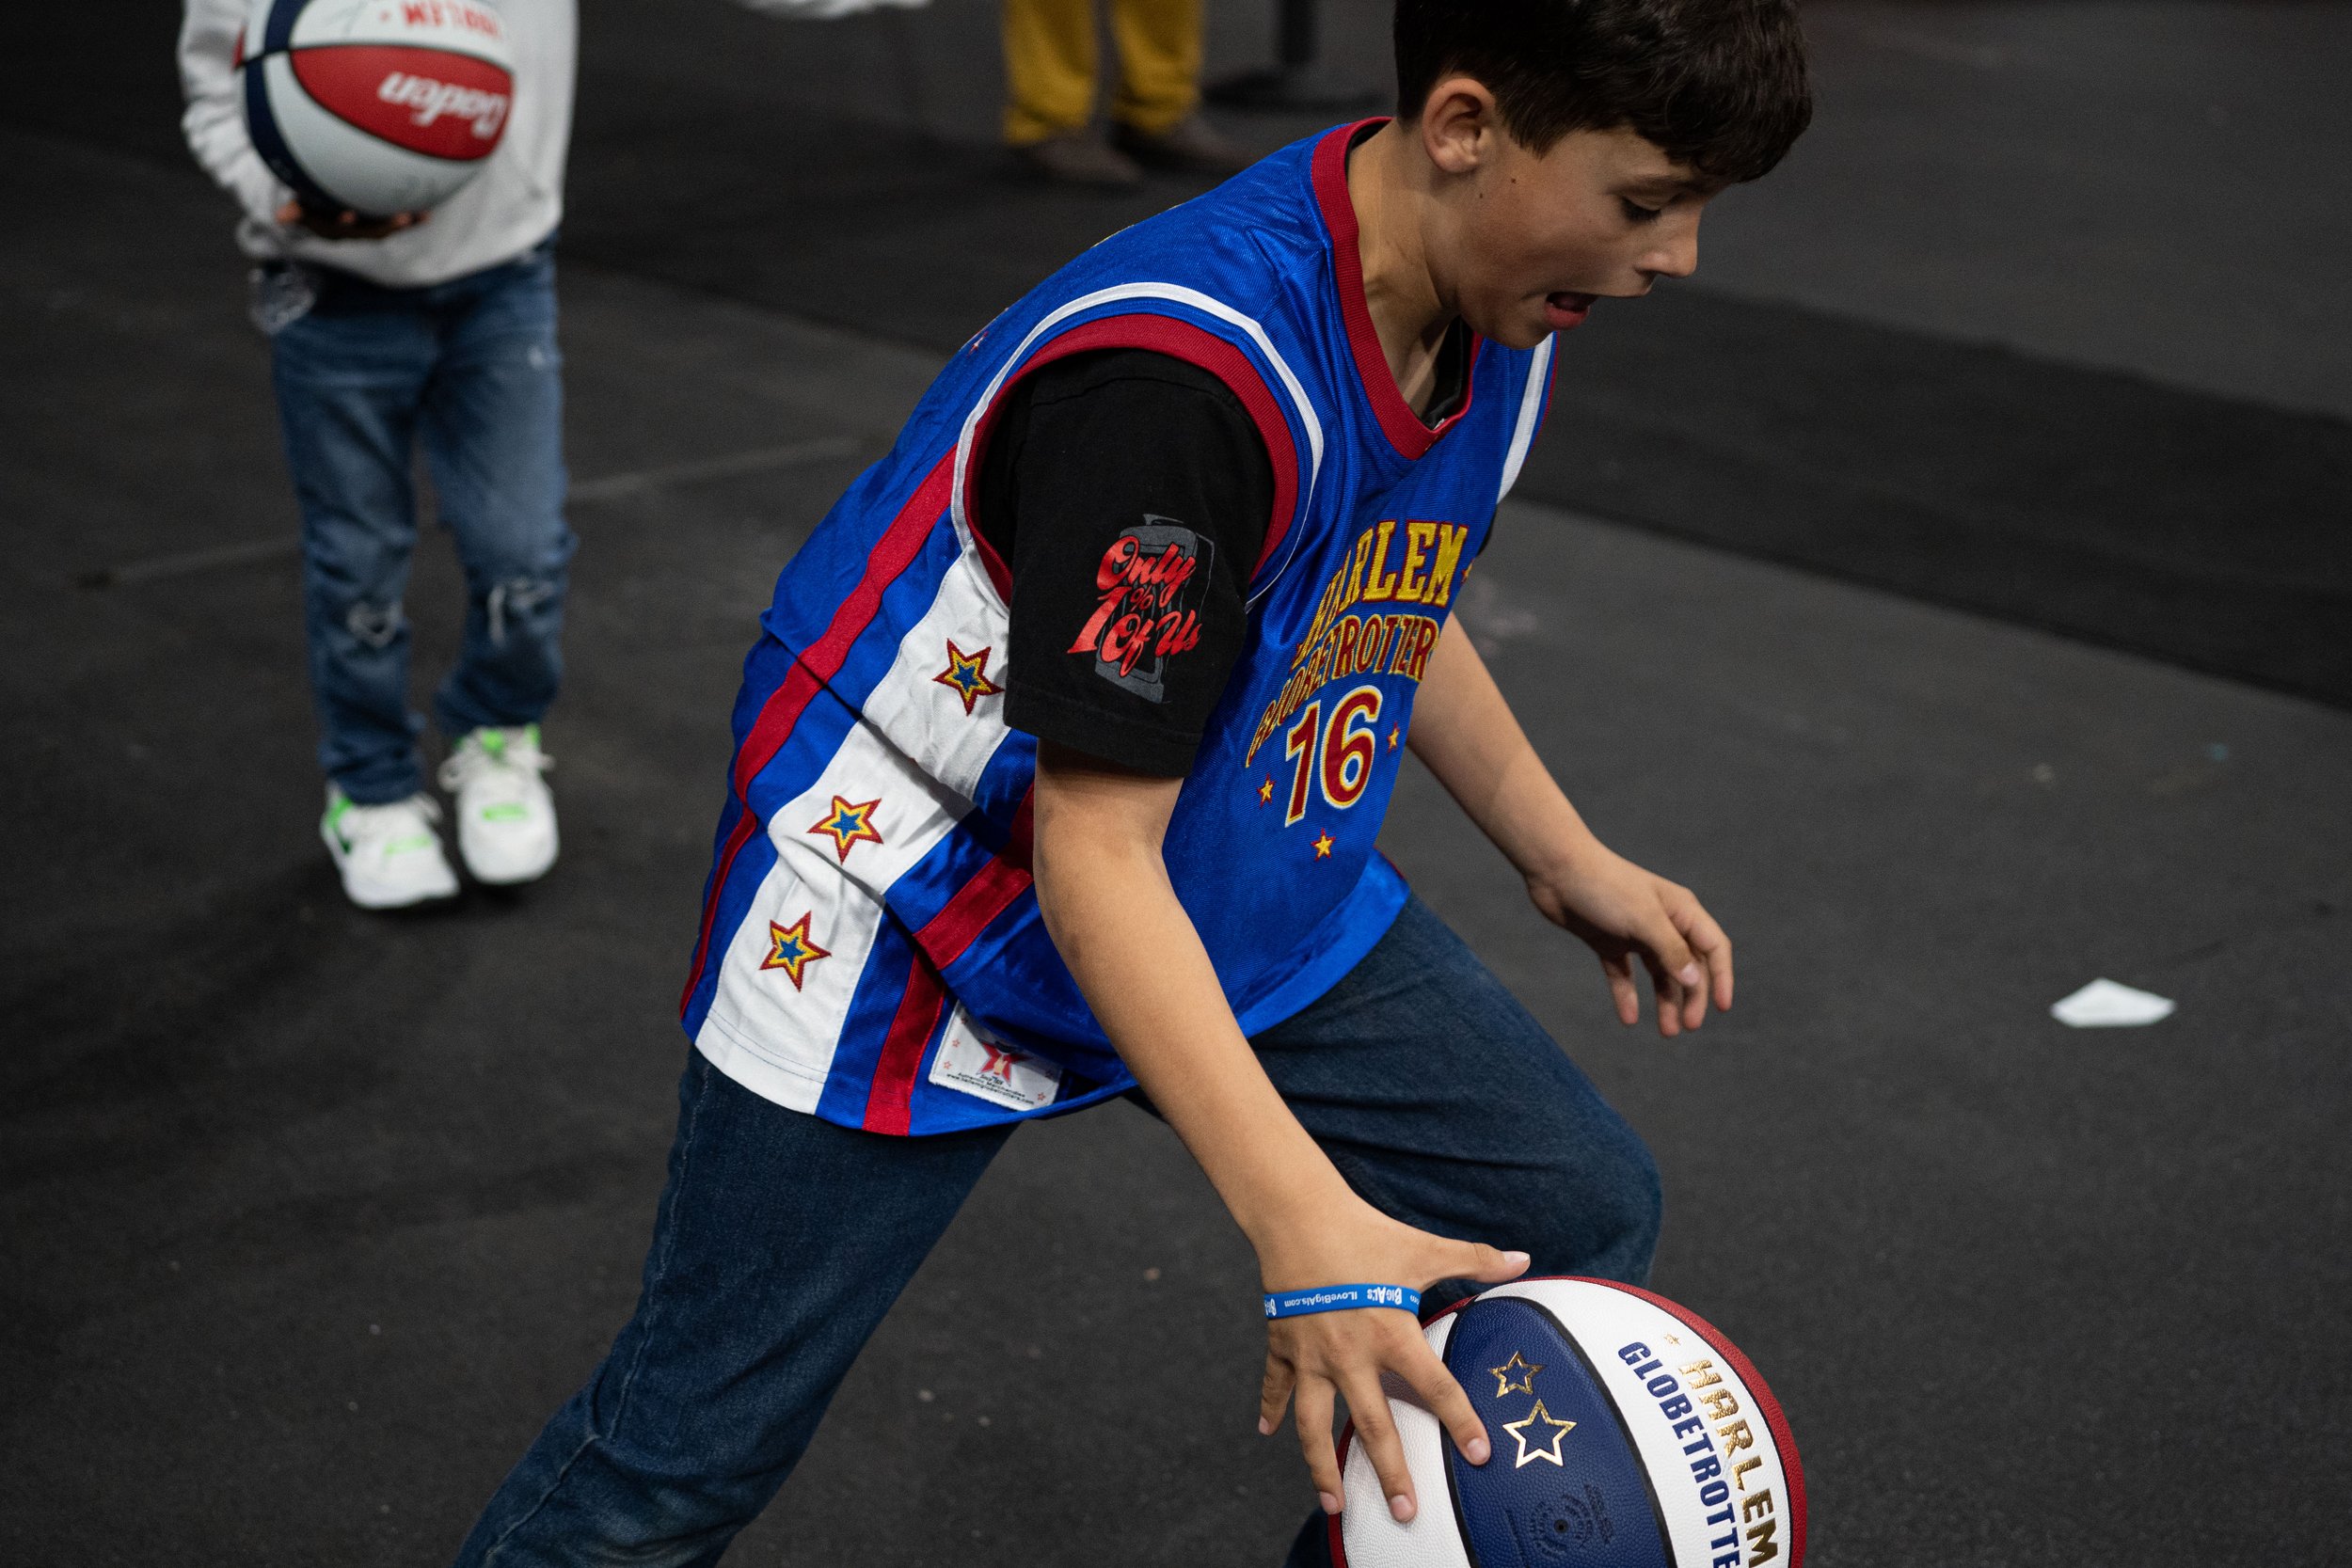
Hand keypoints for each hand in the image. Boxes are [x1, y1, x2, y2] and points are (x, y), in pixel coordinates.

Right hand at [275, 199, 426, 240]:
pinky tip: (427, 214)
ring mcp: (363, 229)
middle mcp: (346, 232)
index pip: (333, 227)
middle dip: (383, 224)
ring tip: (414, 215)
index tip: (349, 214)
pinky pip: (395, 223)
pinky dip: (411, 219)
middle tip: (401, 216)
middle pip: (365, 232)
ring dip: (399, 223)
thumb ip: (295, 210)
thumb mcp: (299, 201)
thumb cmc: (306, 196)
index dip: (342, 222)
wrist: (320, 205)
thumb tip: (281, 217)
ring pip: (381, 230)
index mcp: (326, 227)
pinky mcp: (379, 224)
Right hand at [1256, 1199, 1529, 1523]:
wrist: (1299, 1215)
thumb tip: (1522, 1258)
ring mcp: (1312, 1356)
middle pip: (1372, 1425)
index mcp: (1390, 1334)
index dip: (1460, 1421)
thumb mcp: (1423, 1248)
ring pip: (1314, 1424)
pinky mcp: (1282, 1345)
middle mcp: (1350, 1355)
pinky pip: (1274, 1385)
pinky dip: (1269, 1409)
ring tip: (1334, 1504)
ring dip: (1323, 1466)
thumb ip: (1474, 1259)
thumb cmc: (1366, 1232)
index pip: (1435, 1387)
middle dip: (1390, 1471)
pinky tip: (1267, 1434)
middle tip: (1406, 1511)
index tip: (1480, 1454)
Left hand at [1529, 841, 1732, 1036]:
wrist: (1556, 871)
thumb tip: (1696, 981)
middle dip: (1691, 997)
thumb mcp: (1643, 920)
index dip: (1722, 977)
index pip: (1713, 948)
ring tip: (1666, 1032)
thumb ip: (1671, 951)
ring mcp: (1635, 933)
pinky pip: (1624, 975)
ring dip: (1665, 1002)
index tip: (1722, 1008)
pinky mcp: (1608, 942)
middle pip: (1688, 967)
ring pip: (1658, 974)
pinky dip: (1627, 995)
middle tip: (1688, 1027)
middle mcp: (1663, 923)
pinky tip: (1628, 1018)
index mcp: (1681, 911)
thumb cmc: (1605, 887)